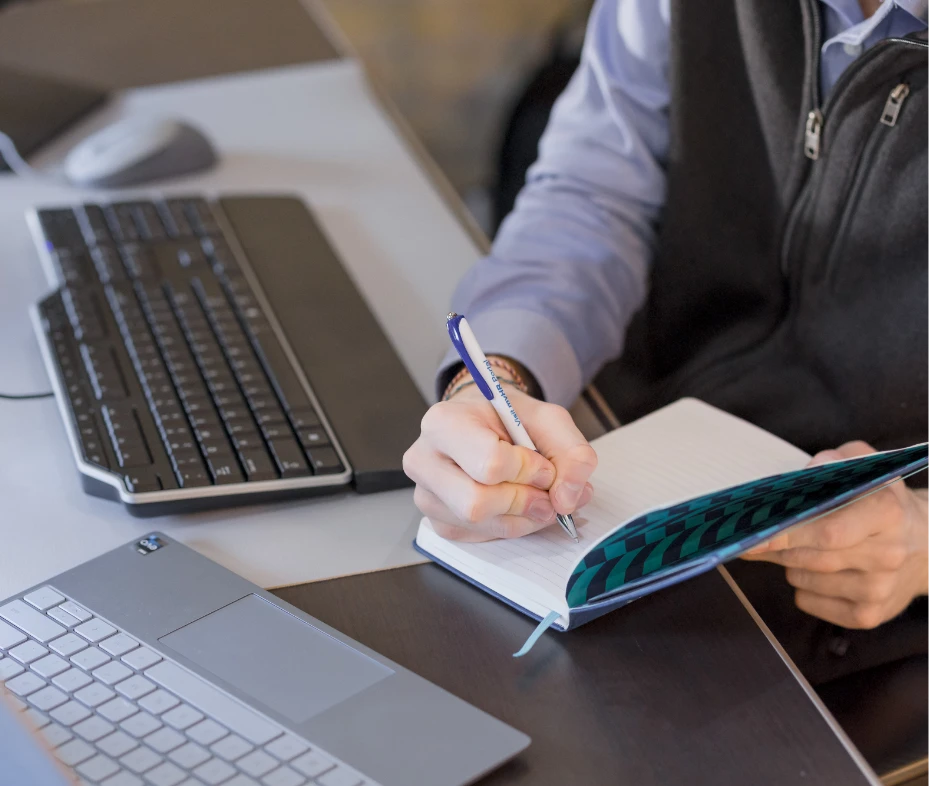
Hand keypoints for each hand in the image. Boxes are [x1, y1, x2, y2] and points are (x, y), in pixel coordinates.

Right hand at [403, 382, 596, 540]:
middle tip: (546, 491)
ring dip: (522, 517)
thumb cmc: (509, 419)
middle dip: (524, 501)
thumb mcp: (549, 419)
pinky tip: (515, 504)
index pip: (489, 463)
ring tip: (536, 496)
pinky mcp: (437, 522)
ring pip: (479, 524)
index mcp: (443, 423)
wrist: (483, 424)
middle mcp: (423, 460)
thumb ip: (573, 453)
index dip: (529, 471)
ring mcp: (425, 495)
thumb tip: (567, 500)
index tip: (544, 465)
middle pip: (476, 503)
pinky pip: (480, 536)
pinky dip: (510, 526)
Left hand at [742, 441, 928, 628]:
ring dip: (790, 563)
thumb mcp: (867, 467)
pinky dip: (801, 586)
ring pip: (802, 579)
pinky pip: (807, 601)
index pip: (828, 531)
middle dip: (777, 547)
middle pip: (810, 557)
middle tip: (757, 537)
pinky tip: (820, 572)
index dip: (788, 533)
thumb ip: (835, 461)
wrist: (926, 547)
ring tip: (803, 549)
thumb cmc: (882, 501)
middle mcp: (888, 554)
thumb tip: (805, 474)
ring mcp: (879, 589)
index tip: (756, 534)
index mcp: (886, 513)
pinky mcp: (868, 616)